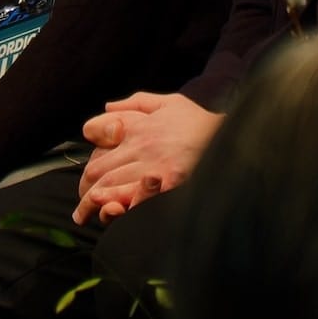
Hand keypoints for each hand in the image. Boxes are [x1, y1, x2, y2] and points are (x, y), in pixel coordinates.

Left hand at [73, 92, 222, 224]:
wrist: (236, 137)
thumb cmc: (200, 123)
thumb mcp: (170, 103)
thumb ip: (136, 104)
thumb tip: (107, 107)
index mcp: (138, 127)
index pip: (98, 144)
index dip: (90, 165)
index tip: (88, 180)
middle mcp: (141, 146)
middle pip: (99, 171)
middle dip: (86, 191)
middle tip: (81, 207)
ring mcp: (154, 166)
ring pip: (111, 187)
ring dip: (94, 204)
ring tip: (87, 215)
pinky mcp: (169, 183)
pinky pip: (136, 198)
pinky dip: (121, 206)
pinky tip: (113, 213)